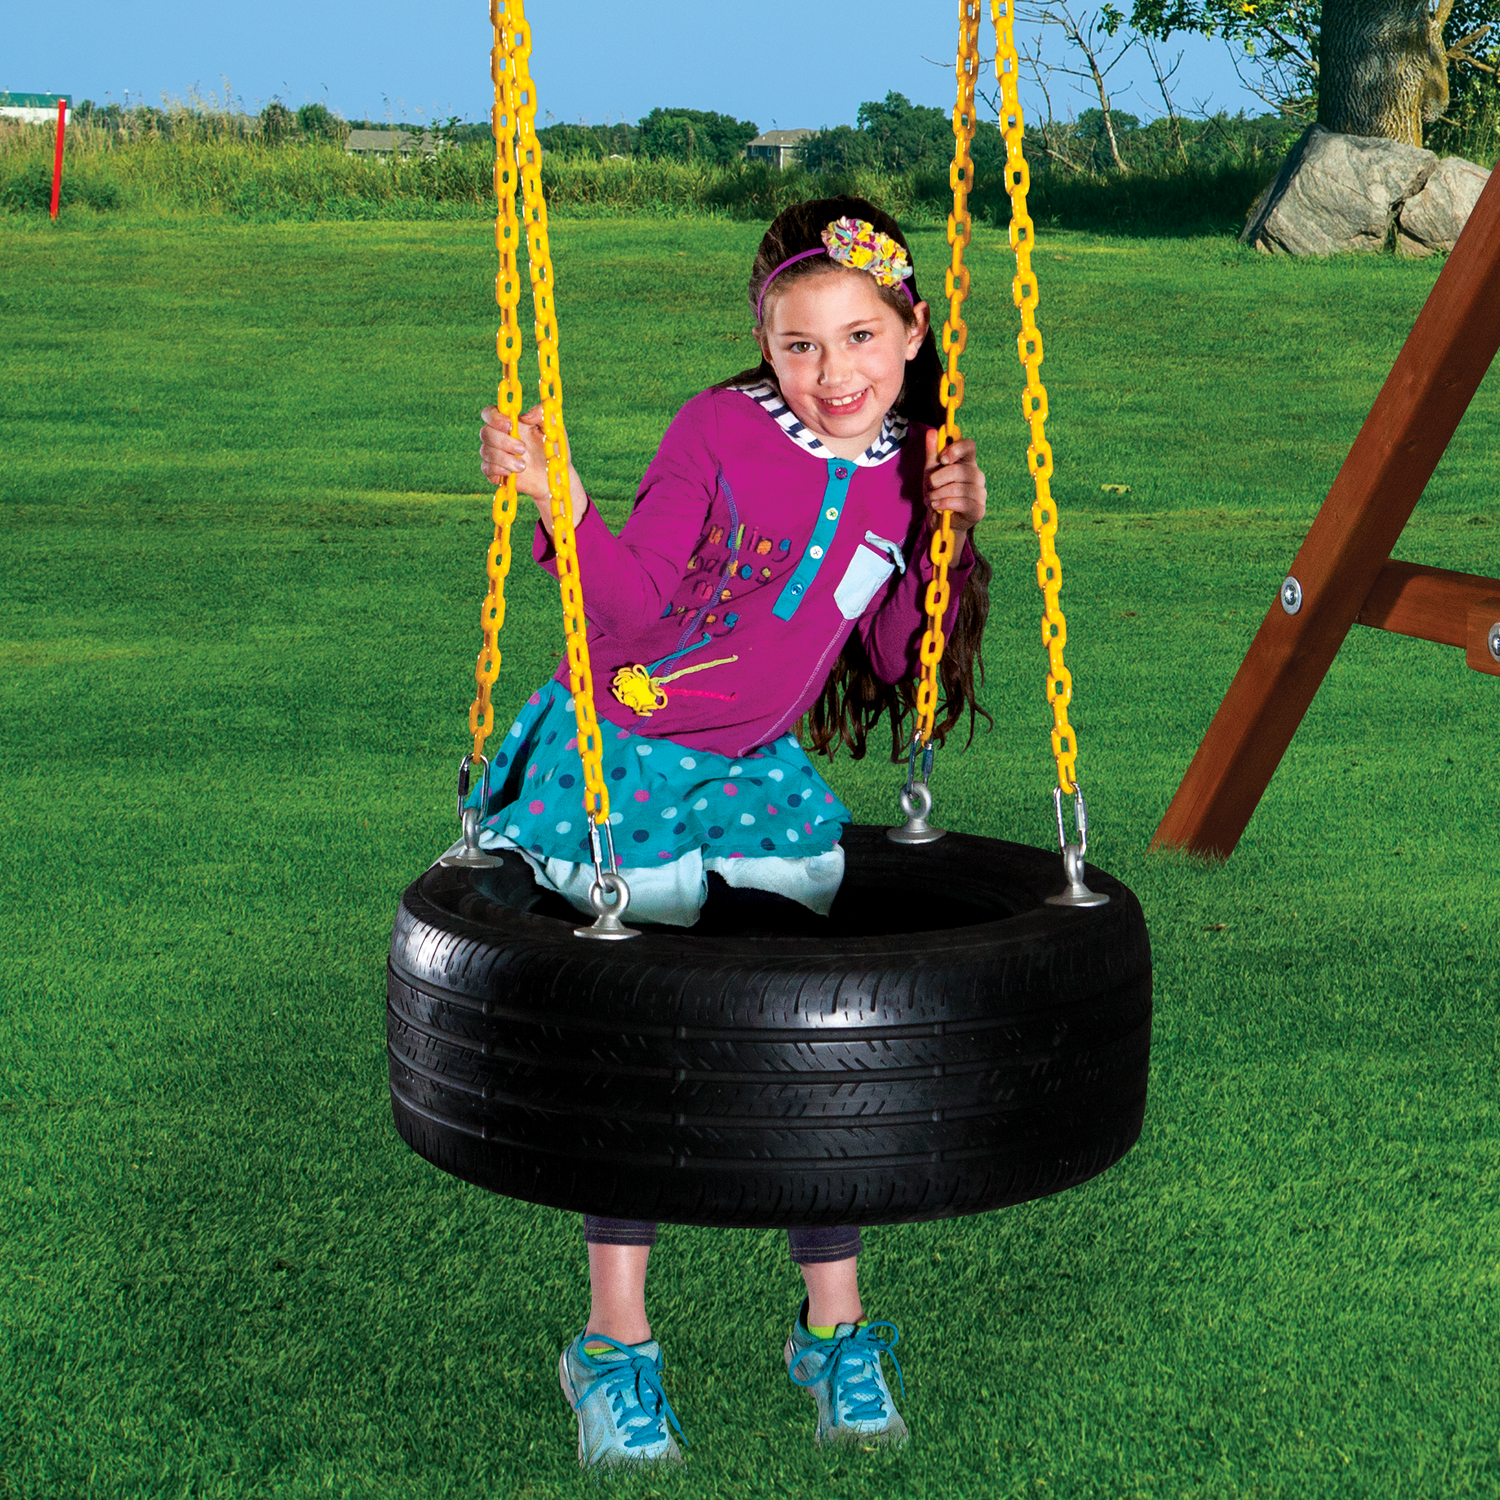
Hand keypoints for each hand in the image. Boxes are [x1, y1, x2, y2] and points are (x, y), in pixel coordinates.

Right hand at [479, 403, 588, 533]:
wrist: (553, 476)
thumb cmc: (552, 449)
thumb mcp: (551, 428)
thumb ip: (541, 414)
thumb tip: (525, 416)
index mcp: (510, 423)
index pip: (490, 413)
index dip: (494, 417)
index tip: (510, 425)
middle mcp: (499, 437)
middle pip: (485, 432)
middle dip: (503, 441)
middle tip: (523, 449)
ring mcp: (495, 454)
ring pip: (485, 451)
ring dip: (504, 458)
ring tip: (524, 466)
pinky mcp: (494, 472)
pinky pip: (486, 468)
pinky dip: (498, 469)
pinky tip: (512, 473)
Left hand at [923, 430, 985, 537]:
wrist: (939, 521)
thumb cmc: (938, 493)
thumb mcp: (931, 472)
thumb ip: (932, 453)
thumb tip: (932, 432)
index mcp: (967, 462)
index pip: (969, 446)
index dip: (957, 448)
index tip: (942, 458)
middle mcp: (977, 476)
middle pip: (961, 469)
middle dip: (940, 477)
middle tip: (930, 485)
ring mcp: (980, 493)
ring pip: (961, 488)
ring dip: (940, 493)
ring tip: (931, 499)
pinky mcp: (978, 510)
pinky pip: (963, 503)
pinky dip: (946, 504)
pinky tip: (937, 506)